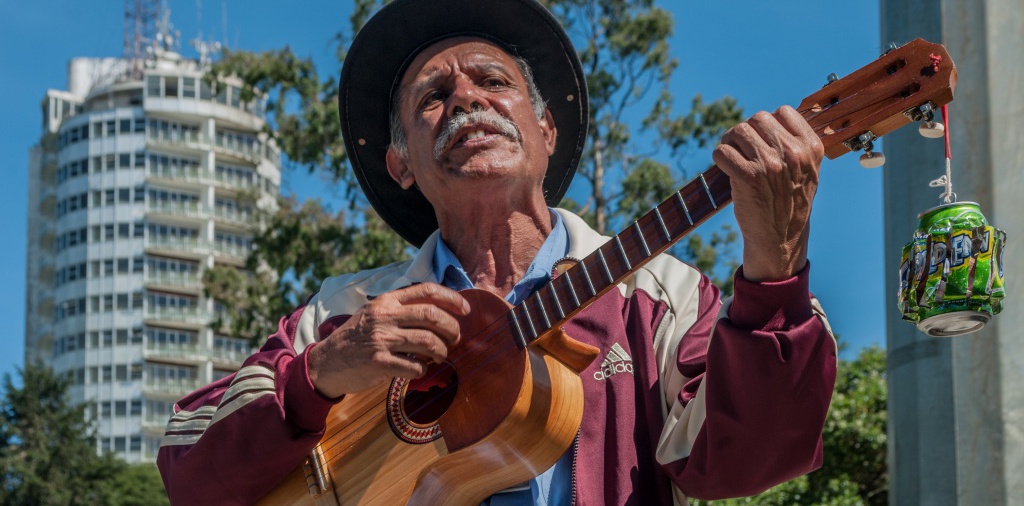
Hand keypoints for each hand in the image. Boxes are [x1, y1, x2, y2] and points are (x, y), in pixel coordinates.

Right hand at [307, 283, 470, 397]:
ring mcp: (382, 339)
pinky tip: (421, 368)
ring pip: (429, 341)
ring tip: (442, 356)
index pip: (427, 290)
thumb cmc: (357, 337)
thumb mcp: (374, 312)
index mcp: (387, 300)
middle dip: (452, 328)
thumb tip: (439, 309)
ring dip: (442, 351)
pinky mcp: (380, 362)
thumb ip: (400, 308)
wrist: (326, 362)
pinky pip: (416, 366)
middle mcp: (385, 316)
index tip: (466, 309)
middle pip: (433, 316)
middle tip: (456, 338)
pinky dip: (425, 369)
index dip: (452, 298)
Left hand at [712, 106, 823, 281]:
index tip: (762, 138)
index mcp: (811, 148)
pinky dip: (719, 157)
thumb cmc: (790, 202)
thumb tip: (771, 118)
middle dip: (745, 131)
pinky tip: (725, 167)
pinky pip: (722, 151)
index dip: (767, 122)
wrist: (780, 239)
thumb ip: (797, 144)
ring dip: (729, 141)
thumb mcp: (808, 171)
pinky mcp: (747, 176)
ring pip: (738, 131)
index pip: (783, 112)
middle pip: (757, 118)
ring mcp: (769, 164)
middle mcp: (792, 153)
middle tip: (740, 147)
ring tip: (732, 155)